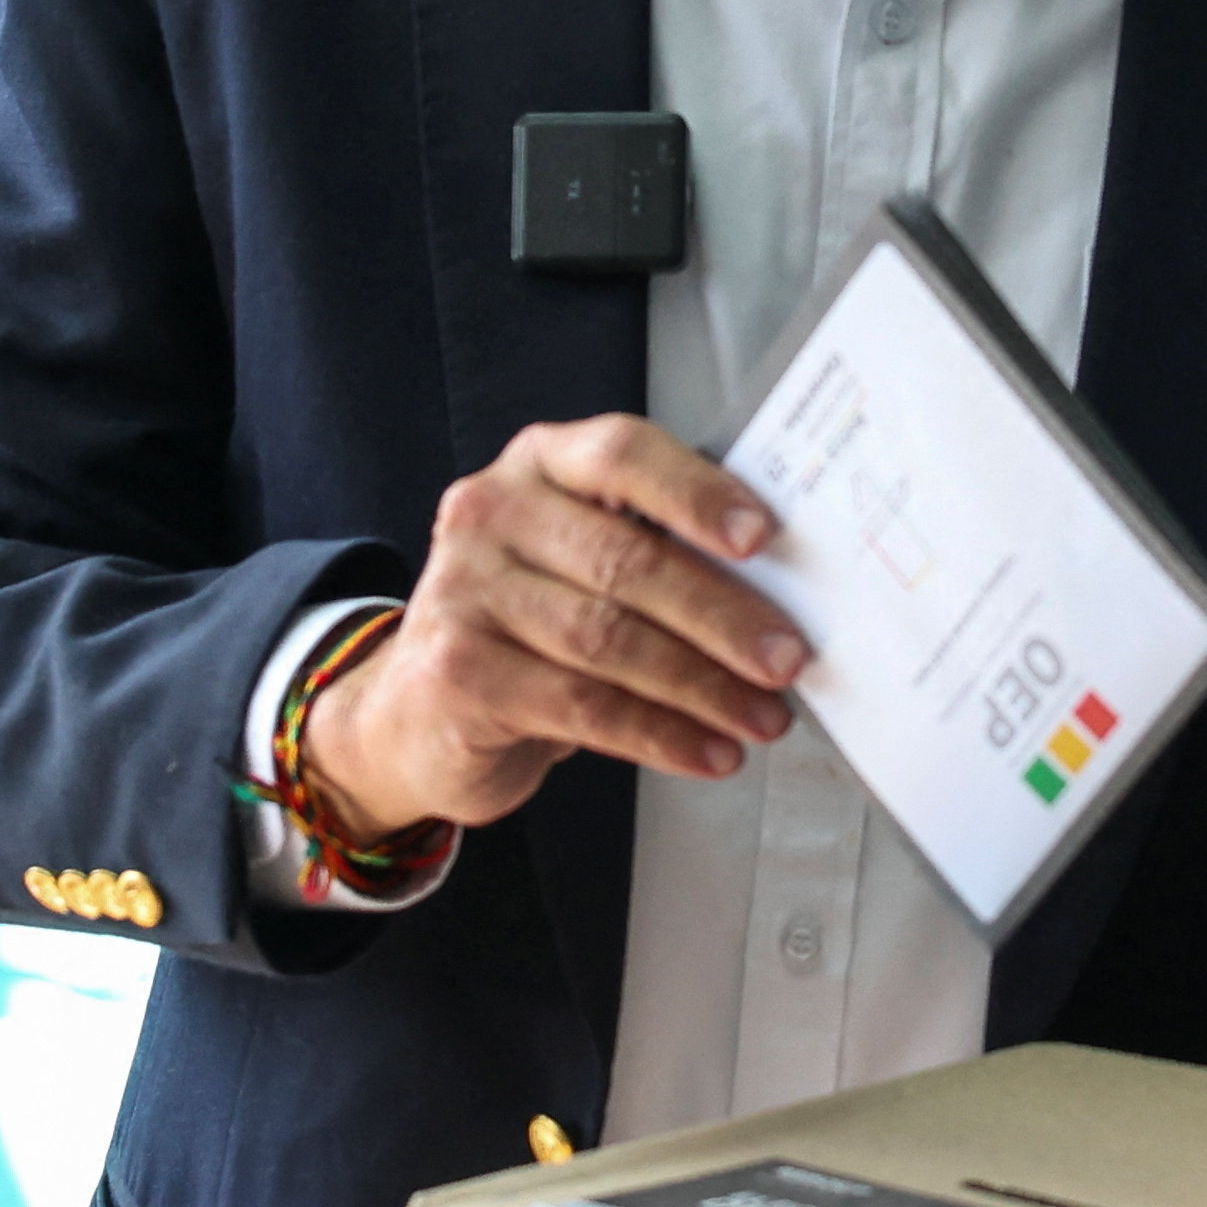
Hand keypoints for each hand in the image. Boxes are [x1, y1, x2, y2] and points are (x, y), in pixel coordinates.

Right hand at [297, 415, 804, 837]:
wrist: (421, 707)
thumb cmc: (531, 624)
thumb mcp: (582, 561)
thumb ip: (659, 548)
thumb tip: (783, 586)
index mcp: (540, 464)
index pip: (621, 455)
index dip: (696, 492)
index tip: (762, 537)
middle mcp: (492, 513)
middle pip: (627, 561)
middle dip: (723, 617)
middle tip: (786, 658)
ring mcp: (464, 591)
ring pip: (611, 641)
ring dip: (703, 687)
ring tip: (762, 716)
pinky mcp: (459, 672)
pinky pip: (586, 708)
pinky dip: (661, 736)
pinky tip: (708, 751)